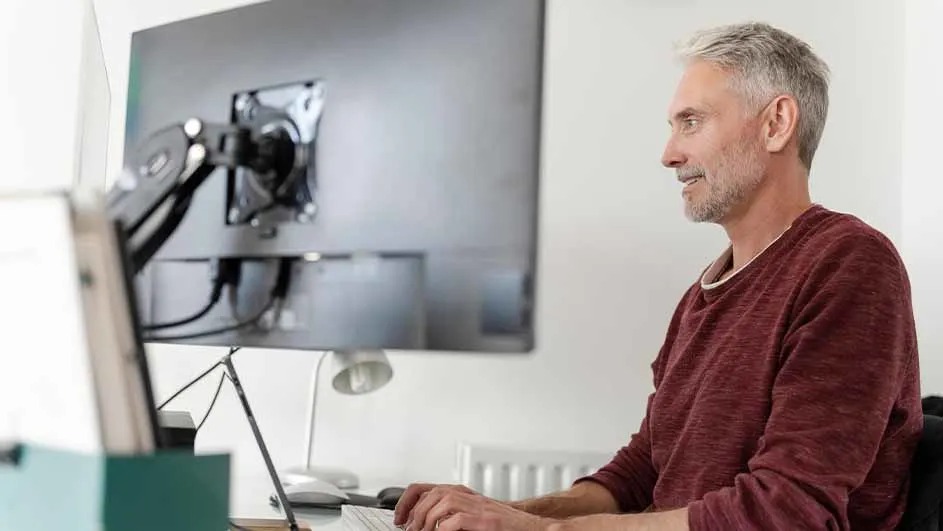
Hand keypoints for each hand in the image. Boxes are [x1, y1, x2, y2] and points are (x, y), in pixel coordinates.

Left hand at [394, 483, 552, 530]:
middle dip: (415, 512)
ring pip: (441, 503)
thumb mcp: (471, 515)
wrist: (531, 526)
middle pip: (432, 493)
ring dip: (426, 521)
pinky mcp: (486, 520)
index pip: (425, 487)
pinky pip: (456, 520)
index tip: (399, 518)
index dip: (407, 501)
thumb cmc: (502, 525)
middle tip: (409, 529)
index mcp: (462, 493)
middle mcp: (468, 496)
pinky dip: (443, 529)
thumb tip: (423, 525)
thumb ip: (450, 516)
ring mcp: (478, 507)